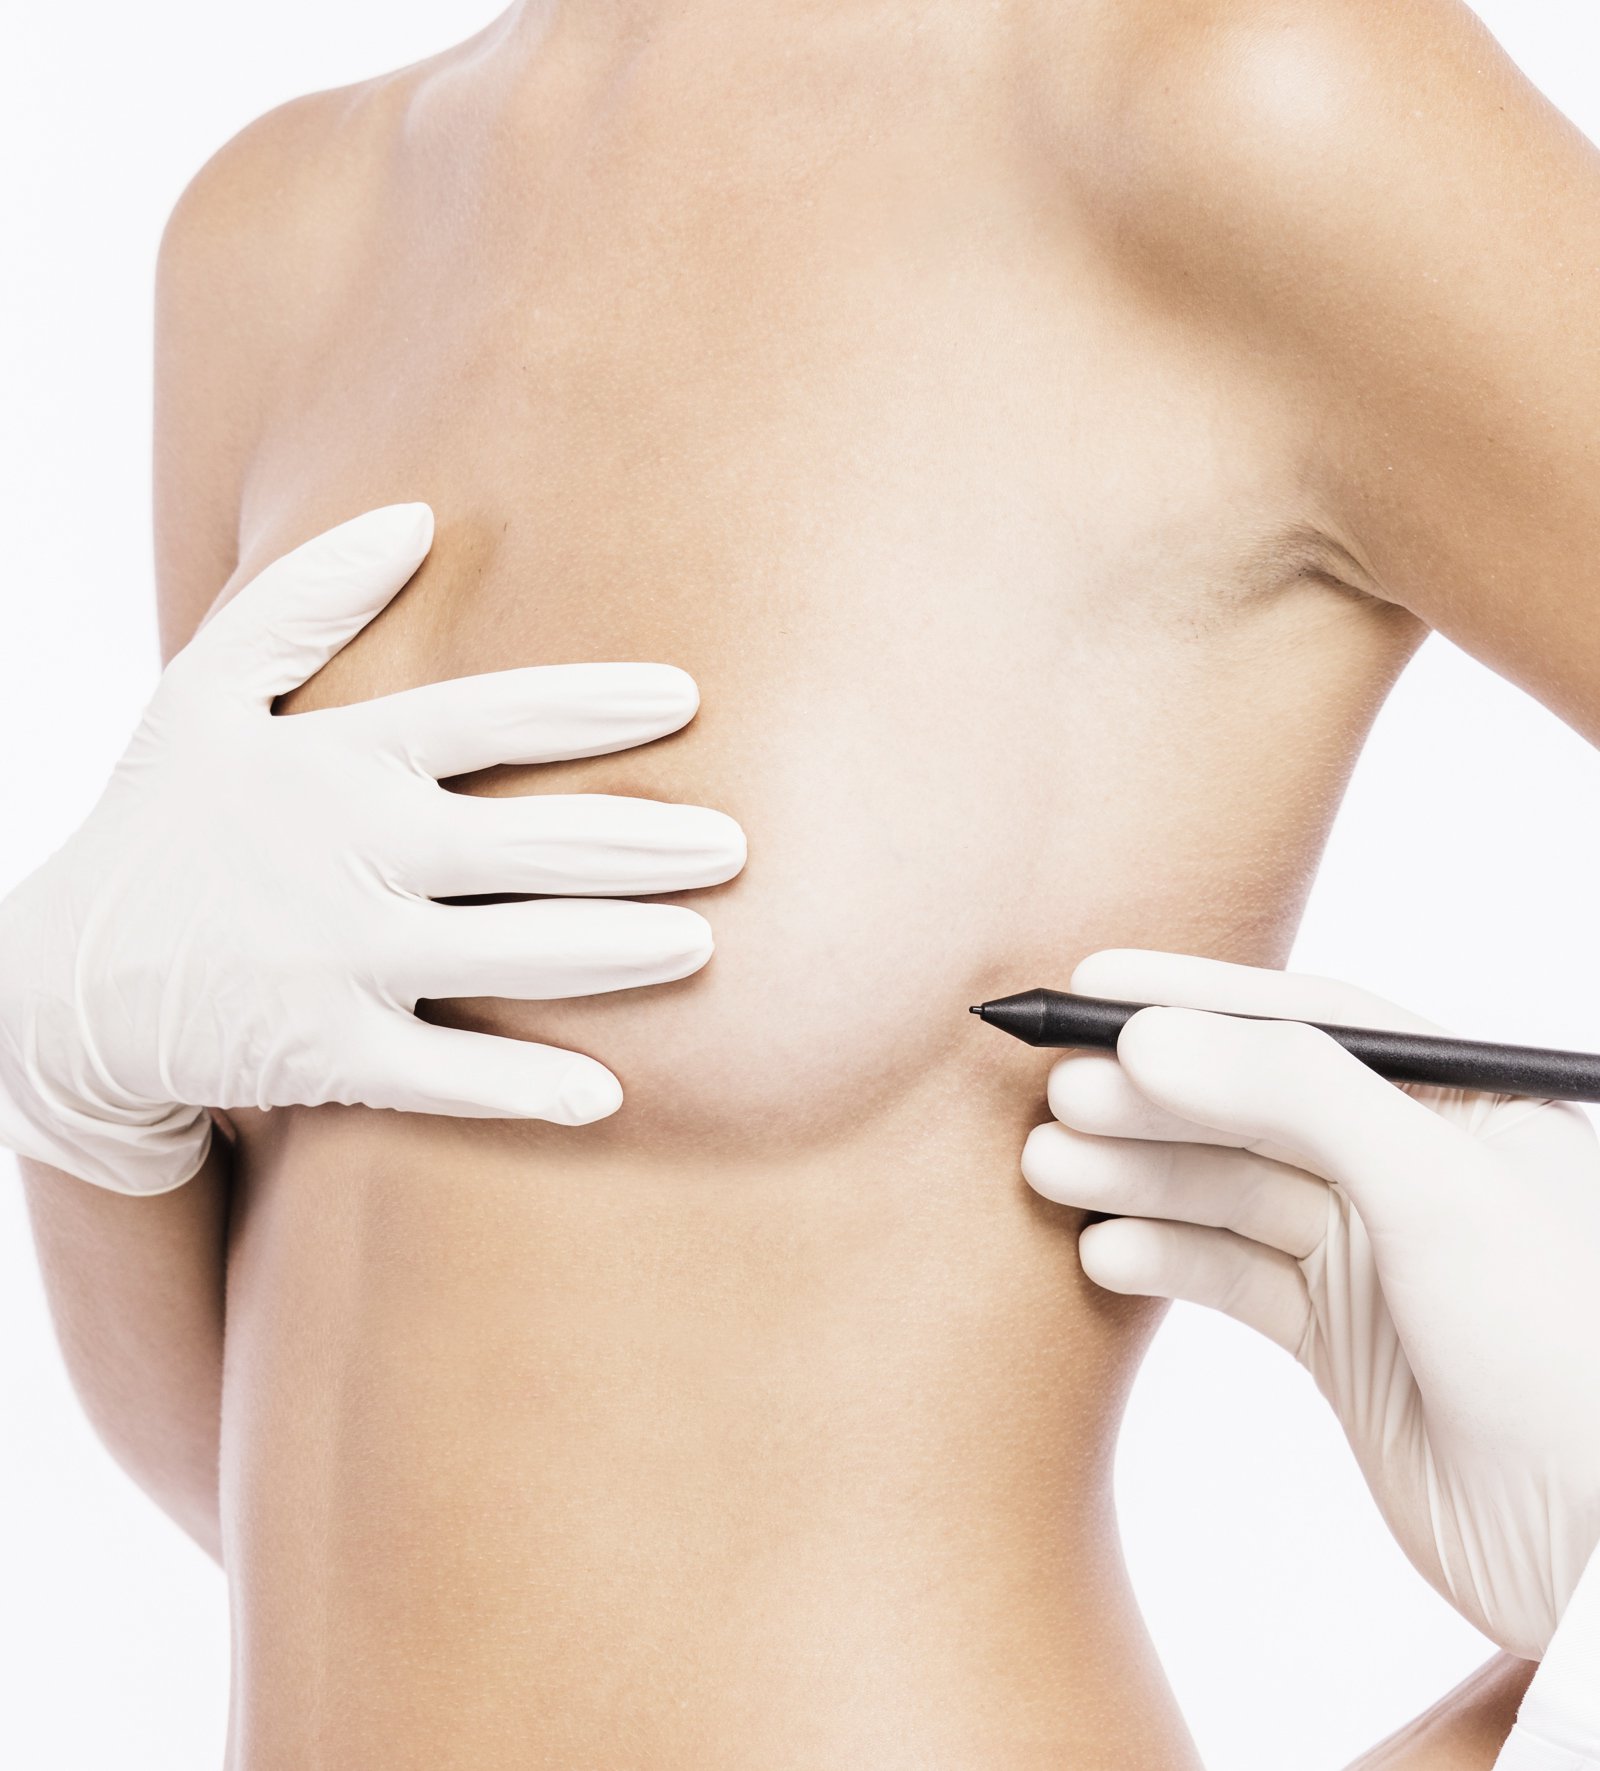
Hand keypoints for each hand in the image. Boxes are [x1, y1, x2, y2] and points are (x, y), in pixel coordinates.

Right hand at [0, 504, 744, 1194]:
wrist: (57, 988)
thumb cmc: (157, 827)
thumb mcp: (201, 694)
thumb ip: (303, 601)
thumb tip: (414, 517)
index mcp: (334, 761)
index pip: (483, 719)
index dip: (588, 707)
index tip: (683, 699)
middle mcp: (348, 855)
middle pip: (524, 844)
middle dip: (638, 841)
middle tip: (735, 845)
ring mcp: (336, 958)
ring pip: (505, 956)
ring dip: (611, 951)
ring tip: (700, 945)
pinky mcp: (320, 1051)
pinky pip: (441, 1074)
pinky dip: (520, 1089)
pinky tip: (606, 1096)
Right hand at [1020, 947, 1599, 1658]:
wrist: (1597, 1551)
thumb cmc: (1566, 1350)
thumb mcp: (1438, 1188)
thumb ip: (1297, 1093)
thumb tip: (1149, 1035)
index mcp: (1464, 1103)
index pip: (1309, 1021)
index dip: (1196, 999)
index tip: (1093, 986)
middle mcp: (1412, 1167)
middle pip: (1250, 1107)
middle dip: (1148, 1098)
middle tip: (1057, 1097)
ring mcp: (1371, 1255)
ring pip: (1226, 1191)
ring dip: (1136, 1178)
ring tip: (1049, 1168)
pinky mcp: (1337, 1338)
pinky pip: (1229, 1277)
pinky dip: (1165, 1260)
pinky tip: (1107, 1254)